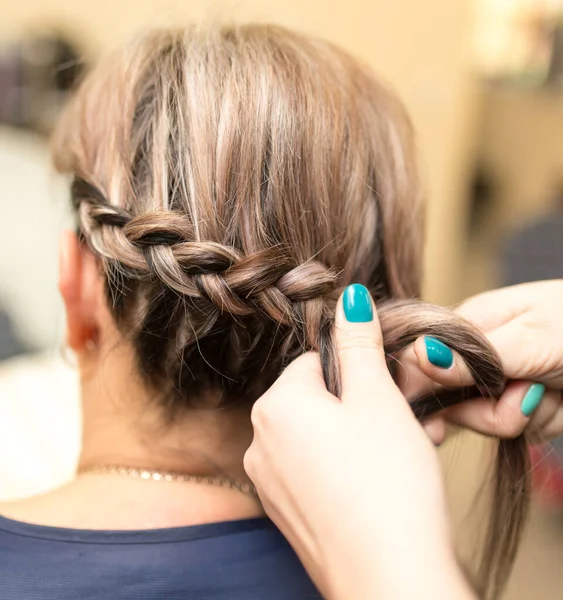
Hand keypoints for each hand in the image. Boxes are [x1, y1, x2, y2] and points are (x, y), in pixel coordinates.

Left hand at [244, 286, 474, 599]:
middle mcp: (259, 442)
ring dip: (358, 435)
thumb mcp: (378, 398)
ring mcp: (269, 482)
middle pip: (316, 398)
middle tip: (404, 422)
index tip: (391, 391)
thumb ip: (359, 343)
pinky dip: (344, 467)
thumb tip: (348, 300)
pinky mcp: (287, 513)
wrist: (390, 579)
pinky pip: (315, 470)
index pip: (315, 361)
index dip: (360, 372)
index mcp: (274, 405)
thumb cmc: (386, 483)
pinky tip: (378, 484)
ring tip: (398, 454)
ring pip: (318, 435)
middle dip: (361, 404)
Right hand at [398, 281, 562, 442]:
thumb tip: (418, 355)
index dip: (421, 394)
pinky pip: (514, 430)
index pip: (420, 362)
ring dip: (521, 416)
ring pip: (483, 421)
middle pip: (450, 401)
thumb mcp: (530, 338)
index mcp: (467, 325)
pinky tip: (558, 401)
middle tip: (525, 397)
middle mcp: (476, 355)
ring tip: (549, 393)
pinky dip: (540, 422)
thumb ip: (473, 355)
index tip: (437, 426)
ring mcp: (499, 382)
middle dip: (487, 411)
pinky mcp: (521, 405)